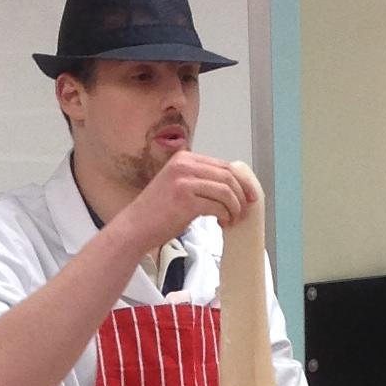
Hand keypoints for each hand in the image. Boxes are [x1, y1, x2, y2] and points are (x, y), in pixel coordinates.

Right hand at [127, 152, 252, 247]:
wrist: (135, 227)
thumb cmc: (156, 212)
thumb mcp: (177, 184)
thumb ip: (198, 179)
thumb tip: (229, 186)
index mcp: (184, 158)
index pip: (223, 164)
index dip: (242, 180)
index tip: (250, 195)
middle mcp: (184, 165)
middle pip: (228, 175)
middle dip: (242, 194)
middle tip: (245, 210)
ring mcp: (184, 181)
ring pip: (226, 191)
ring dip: (235, 208)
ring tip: (232, 219)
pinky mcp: (185, 200)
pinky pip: (218, 206)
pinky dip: (226, 216)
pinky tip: (222, 223)